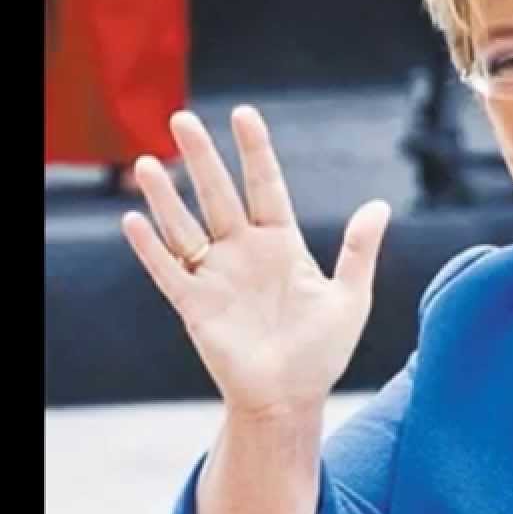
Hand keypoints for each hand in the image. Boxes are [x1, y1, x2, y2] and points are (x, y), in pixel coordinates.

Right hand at [121, 106, 390, 417]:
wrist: (291, 399)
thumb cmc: (322, 351)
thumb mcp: (350, 297)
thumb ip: (360, 250)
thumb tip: (380, 204)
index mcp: (282, 244)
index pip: (265, 186)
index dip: (255, 151)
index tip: (244, 114)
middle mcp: (244, 252)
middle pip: (218, 194)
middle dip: (202, 158)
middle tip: (182, 118)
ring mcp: (216, 277)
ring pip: (185, 226)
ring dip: (166, 197)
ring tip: (146, 162)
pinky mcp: (195, 306)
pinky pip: (168, 271)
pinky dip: (150, 248)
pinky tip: (133, 221)